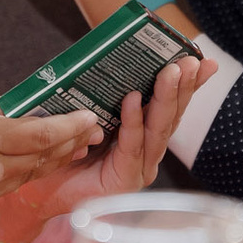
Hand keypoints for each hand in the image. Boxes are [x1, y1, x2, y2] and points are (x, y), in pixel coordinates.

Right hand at [0, 95, 100, 237]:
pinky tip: (22, 163)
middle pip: (41, 157)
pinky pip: (3, 188)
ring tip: (69, 145)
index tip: (89, 116)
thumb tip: (7, 107)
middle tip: (91, 129)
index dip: (69, 126)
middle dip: (68, 143)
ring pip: (25, 175)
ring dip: (49, 160)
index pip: (39, 133)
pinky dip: (18, 173)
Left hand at [32, 54, 215, 215]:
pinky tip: (133, 100)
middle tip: (192, 61)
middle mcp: (147, 151)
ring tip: (172, 72)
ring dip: (165, 98)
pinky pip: (131, 146)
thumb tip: (114, 54)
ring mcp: (139, 168)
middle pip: (170, 116)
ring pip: (158, 129)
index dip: (187, 83)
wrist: (40, 188)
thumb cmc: (63, 149)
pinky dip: (133, 122)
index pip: (170, 106)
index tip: (202, 58)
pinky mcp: (125, 180)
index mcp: (143, 134)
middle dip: (184, 86)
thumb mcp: (89, 113)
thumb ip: (105, 95)